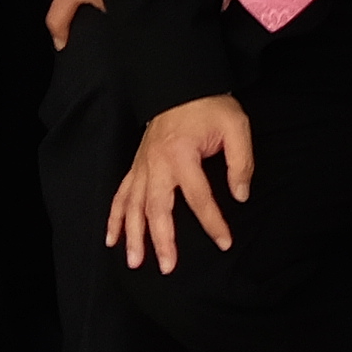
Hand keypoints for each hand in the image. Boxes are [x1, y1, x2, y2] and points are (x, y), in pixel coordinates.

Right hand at [110, 94, 253, 270]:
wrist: (180, 84)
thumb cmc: (209, 106)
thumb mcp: (236, 127)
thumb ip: (241, 162)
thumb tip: (240, 195)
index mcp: (181, 154)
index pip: (198, 197)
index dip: (212, 222)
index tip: (224, 242)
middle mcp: (156, 163)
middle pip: (156, 208)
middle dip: (161, 240)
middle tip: (168, 267)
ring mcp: (142, 165)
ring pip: (133, 206)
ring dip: (132, 235)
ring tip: (135, 261)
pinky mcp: (136, 166)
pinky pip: (121, 194)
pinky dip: (114, 217)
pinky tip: (111, 238)